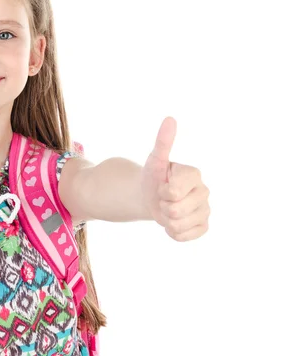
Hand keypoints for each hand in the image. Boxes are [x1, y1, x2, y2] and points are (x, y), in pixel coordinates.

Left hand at [140, 117, 210, 241]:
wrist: (150, 196)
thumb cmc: (153, 176)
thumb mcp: (155, 159)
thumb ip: (163, 141)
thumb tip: (170, 118)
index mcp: (194, 174)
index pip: (173, 192)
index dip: (162, 191)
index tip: (163, 184)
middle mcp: (204, 191)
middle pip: (175, 210)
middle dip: (162, 206)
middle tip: (164, 198)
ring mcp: (205, 210)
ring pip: (178, 224)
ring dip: (166, 220)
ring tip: (167, 208)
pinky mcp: (203, 226)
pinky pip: (184, 236)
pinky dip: (172, 232)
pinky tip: (173, 222)